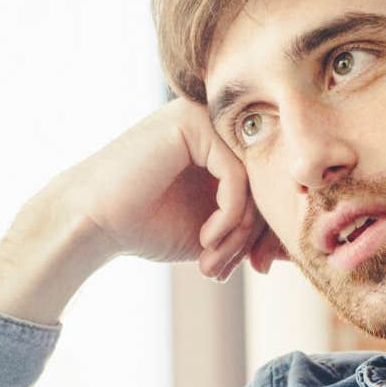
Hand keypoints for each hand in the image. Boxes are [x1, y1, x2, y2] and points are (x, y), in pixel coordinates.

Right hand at [66, 98, 273, 279]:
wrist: (92, 223)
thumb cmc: (145, 225)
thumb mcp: (213, 231)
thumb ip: (251, 228)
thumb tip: (294, 247)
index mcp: (222, 143)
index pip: (267, 183)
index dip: (267, 231)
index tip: (255, 268)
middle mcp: (215, 123)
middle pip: (265, 180)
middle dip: (253, 236)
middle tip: (227, 269)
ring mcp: (203, 117)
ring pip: (254, 180)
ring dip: (239, 232)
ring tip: (212, 260)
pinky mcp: (191, 123)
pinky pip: (236, 176)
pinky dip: (228, 216)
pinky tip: (206, 238)